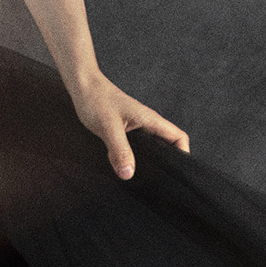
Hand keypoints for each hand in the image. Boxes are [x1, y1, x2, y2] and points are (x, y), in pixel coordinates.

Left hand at [68, 71, 189, 176]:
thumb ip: (119, 150)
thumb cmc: (96, 99)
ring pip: (151, 147)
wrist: (82, 86)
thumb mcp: (108, 127)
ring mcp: (136, 126)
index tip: (176, 173)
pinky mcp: (124, 130)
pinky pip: (136, 146)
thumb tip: (128, 174)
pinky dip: (135, 157)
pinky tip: (124, 166)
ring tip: (143, 178)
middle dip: (167, 162)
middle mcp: (147, 123)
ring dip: (150, 161)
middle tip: (159, 181)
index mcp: (150, 120)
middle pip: (168, 145)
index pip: (179, 137)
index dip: (183, 155)